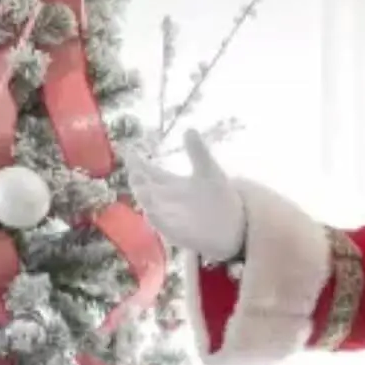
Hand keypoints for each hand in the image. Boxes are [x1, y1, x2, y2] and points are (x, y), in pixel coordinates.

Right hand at [123, 129, 245, 264]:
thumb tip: (189, 129)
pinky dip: (160, 222)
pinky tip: (154, 214)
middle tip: (135, 171)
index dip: (137, 163)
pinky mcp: (180, 235)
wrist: (235, 225)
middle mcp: (166, 201)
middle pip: (146, 189)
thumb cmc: (219, 197)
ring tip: (144, 190)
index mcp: (171, 184)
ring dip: (147, 201)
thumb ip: (198, 152)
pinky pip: (166, 229)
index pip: (149, 172)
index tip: (128, 152)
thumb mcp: (209, 170)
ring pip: (152, 209)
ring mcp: (171, 218)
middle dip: (139, 181)